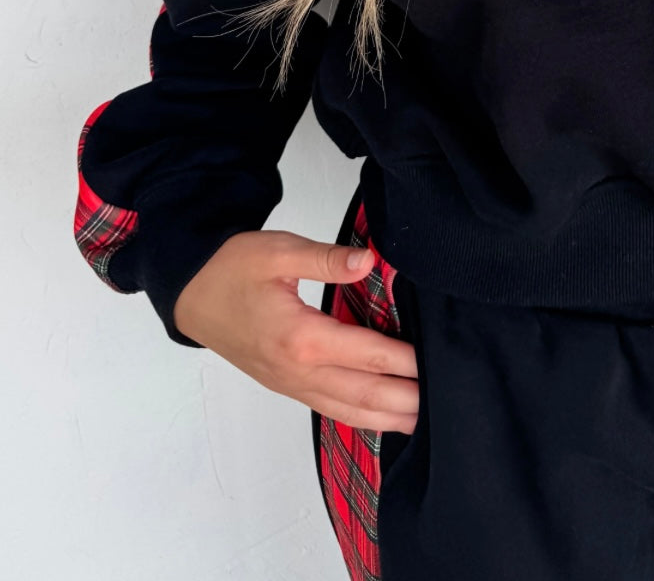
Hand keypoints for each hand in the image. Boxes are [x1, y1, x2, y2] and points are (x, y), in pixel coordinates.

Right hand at [172, 229, 417, 433]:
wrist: (192, 294)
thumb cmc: (232, 270)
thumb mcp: (279, 251)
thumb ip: (327, 258)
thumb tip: (368, 261)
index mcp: (302, 336)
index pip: (368, 354)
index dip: (406, 361)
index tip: (436, 362)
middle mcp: (299, 370)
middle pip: (364, 393)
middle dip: (406, 399)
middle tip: (444, 400)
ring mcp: (291, 383)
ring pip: (348, 410)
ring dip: (387, 417)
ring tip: (423, 418)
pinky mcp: (287, 385)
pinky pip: (329, 408)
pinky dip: (359, 417)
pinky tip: (380, 418)